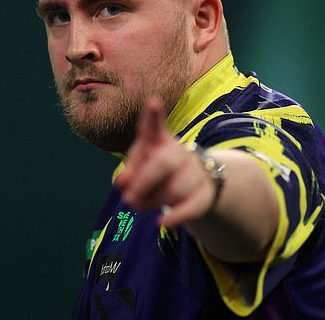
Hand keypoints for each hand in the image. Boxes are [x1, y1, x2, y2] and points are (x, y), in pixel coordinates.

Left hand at [115, 96, 215, 227]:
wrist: (194, 181)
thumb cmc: (157, 170)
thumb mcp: (140, 168)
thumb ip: (129, 174)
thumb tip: (121, 182)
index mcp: (158, 141)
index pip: (154, 126)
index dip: (153, 115)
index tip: (153, 101)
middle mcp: (178, 153)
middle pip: (164, 163)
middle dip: (144, 182)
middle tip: (127, 199)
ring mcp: (194, 172)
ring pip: (174, 189)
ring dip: (152, 202)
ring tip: (138, 206)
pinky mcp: (204, 194)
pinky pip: (191, 207)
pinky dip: (176, 217)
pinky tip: (161, 222)